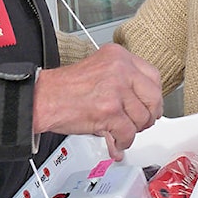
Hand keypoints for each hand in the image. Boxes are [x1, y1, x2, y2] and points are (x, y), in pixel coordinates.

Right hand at [33, 43, 162, 159]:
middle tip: (141, 123)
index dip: (153, 95)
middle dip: (149, 115)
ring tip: (122, 133)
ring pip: (142, 118)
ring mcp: (115, 90)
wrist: (43, 98)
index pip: (152, 75)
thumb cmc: (65, 88)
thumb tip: (143, 103)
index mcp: (118, 56)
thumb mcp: (99, 70)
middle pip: (153, 97)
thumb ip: (122, 82)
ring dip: (133, 131)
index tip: (150, 104)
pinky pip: (128, 133)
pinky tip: (116, 141)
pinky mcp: (109, 111)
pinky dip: (123, 142)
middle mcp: (120, 69)